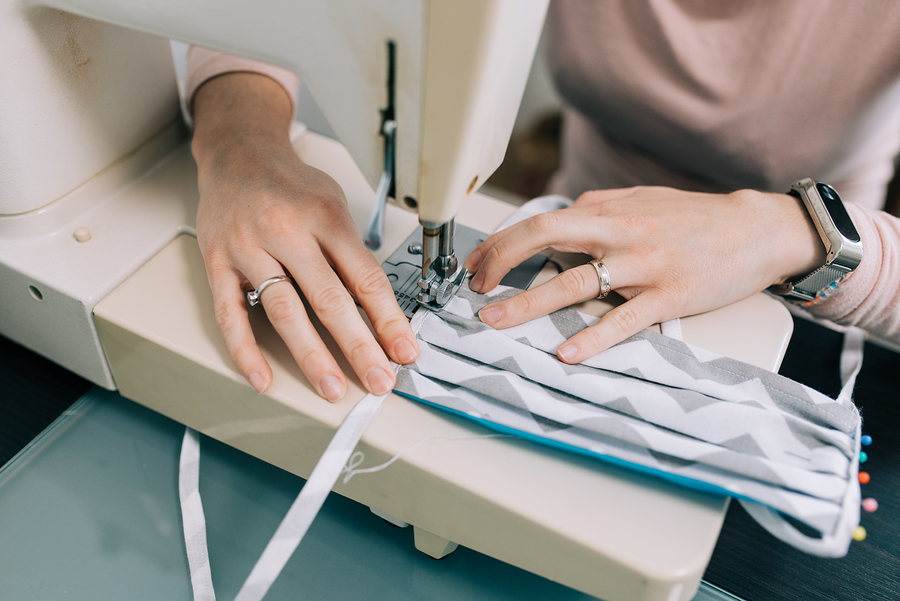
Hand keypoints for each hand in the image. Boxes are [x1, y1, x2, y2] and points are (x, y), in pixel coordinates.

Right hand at [192, 73, 416, 399]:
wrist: (237, 152)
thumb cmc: (290, 185)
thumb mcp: (334, 205)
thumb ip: (352, 255)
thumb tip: (379, 311)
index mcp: (325, 217)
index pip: (365, 278)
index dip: (389, 320)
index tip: (404, 350)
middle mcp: (287, 231)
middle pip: (330, 300)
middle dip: (359, 347)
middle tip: (378, 379)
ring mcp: (249, 248)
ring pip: (285, 311)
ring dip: (311, 356)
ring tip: (331, 387)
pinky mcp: (218, 262)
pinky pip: (231, 314)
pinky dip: (246, 351)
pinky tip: (263, 377)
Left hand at [464, 186, 822, 362]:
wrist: (757, 229)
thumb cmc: (695, 218)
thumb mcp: (639, 201)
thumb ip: (597, 212)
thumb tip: (556, 225)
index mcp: (607, 209)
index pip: (539, 221)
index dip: (501, 242)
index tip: (479, 264)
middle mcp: (619, 231)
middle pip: (544, 238)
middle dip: (501, 262)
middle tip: (476, 289)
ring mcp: (643, 264)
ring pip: (574, 282)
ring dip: (528, 303)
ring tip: (495, 320)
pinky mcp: (669, 295)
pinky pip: (623, 320)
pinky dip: (592, 337)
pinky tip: (566, 352)